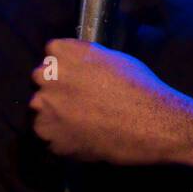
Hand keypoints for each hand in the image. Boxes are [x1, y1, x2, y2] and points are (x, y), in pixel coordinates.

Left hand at [28, 39, 192, 166]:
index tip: (76, 77)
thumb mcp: (112, 58)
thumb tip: (76, 62)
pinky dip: (61, 139)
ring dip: (54, 115)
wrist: (152, 123)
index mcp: (62, 52)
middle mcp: (47, 76)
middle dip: (56, 90)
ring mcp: (45, 108)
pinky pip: (48, 137)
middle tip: (79, 102)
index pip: (51, 54)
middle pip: (41, 80)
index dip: (65, 67)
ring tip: (81, 123)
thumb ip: (85, 57)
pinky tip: (82, 138)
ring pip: (40, 110)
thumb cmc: (139, 86)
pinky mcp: (50, 137)